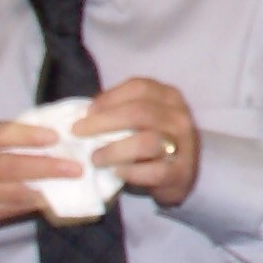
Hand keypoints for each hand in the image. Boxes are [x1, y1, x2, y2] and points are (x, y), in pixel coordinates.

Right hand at [0, 118, 59, 238]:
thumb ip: (5, 135)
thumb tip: (51, 136)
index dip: (27, 136)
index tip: (55, 137)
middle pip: (10, 168)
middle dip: (46, 168)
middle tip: (75, 167)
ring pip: (15, 193)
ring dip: (47, 188)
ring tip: (71, 184)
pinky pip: (12, 210)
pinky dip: (34, 203)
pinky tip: (53, 198)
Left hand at [76, 78, 200, 206]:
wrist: (182, 174)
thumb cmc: (153, 141)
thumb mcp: (144, 118)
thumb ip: (121, 110)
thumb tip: (85, 113)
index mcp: (169, 96)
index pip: (139, 87)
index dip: (110, 97)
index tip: (87, 111)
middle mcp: (179, 116)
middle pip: (139, 113)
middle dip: (103, 122)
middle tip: (78, 133)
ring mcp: (183, 145)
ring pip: (146, 142)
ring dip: (114, 150)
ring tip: (95, 158)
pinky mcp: (180, 172)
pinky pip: (153, 171)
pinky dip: (130, 172)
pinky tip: (115, 172)